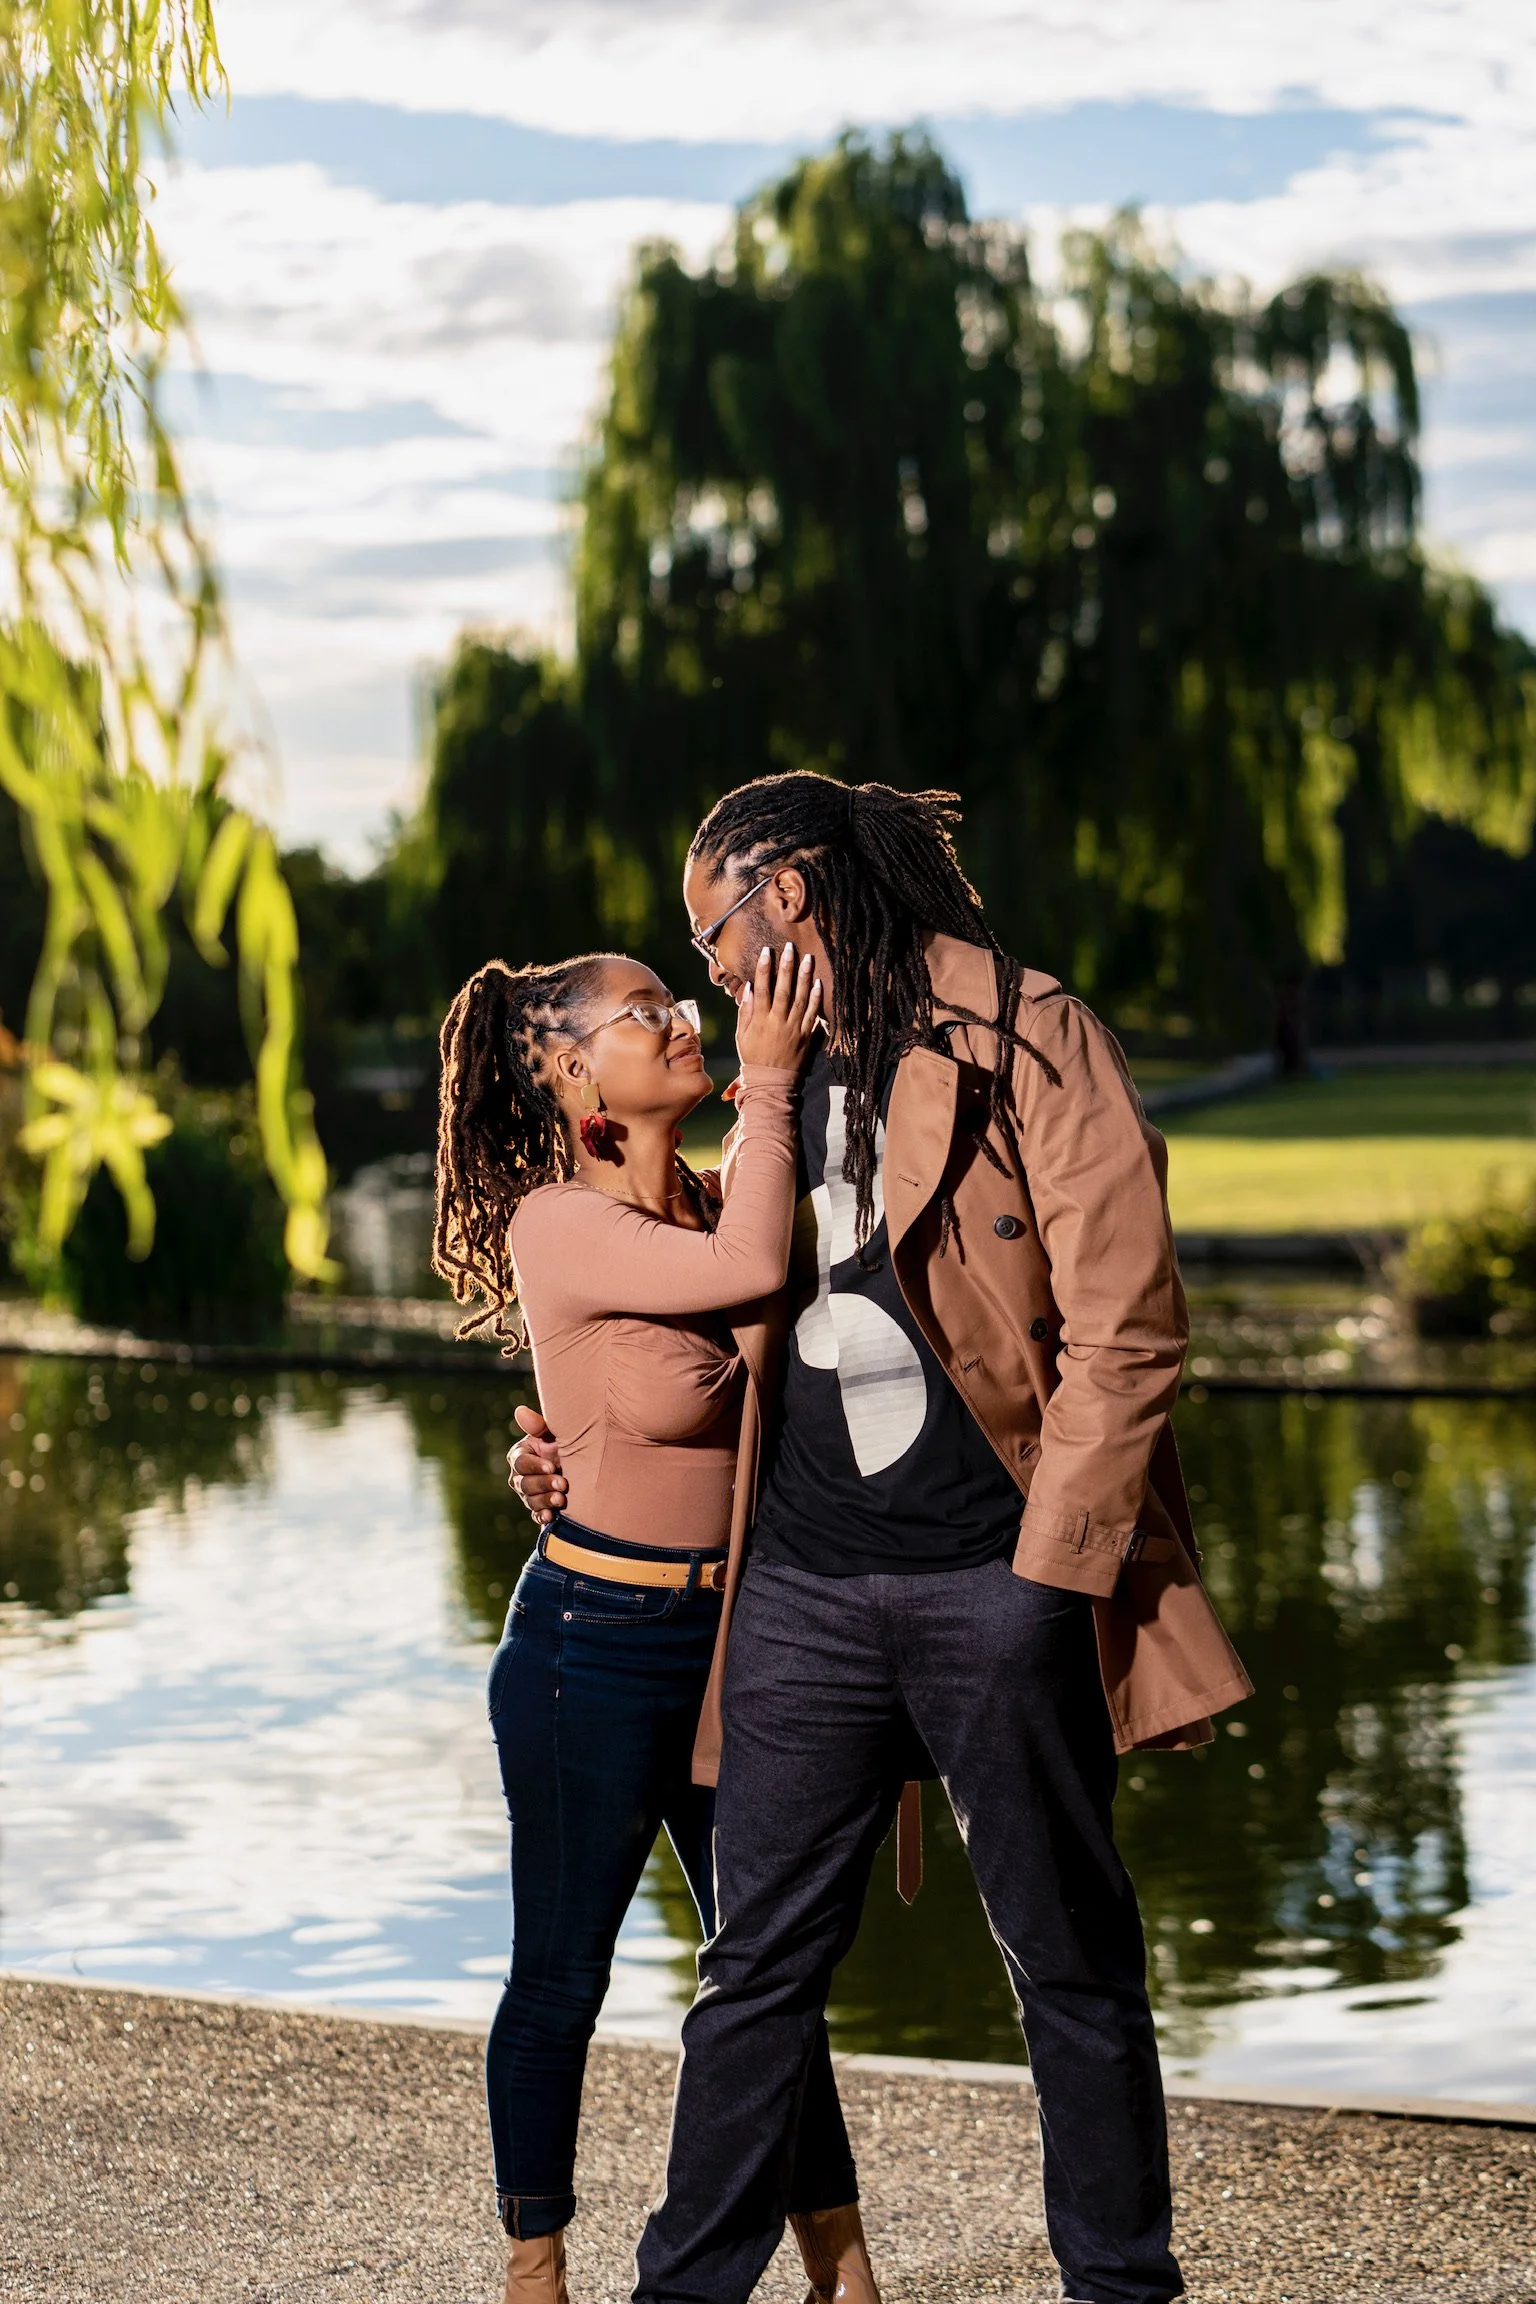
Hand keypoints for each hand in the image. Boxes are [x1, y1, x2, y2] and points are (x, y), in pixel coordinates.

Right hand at [508, 1404, 566, 1526]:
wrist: (587, 1466)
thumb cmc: (570, 1443)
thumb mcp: (557, 1433)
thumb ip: (539, 1425)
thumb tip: (520, 1411)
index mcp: (521, 1454)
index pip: (521, 1462)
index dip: (535, 1465)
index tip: (552, 1466)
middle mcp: (520, 1475)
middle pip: (524, 1484)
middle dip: (543, 1484)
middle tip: (563, 1484)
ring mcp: (528, 1494)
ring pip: (530, 1501)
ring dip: (545, 1501)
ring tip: (561, 1500)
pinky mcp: (538, 1509)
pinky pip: (536, 1515)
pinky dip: (543, 1516)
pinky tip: (551, 1517)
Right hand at [734, 944, 821, 1070]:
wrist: (772, 1081)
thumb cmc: (753, 1057)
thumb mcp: (742, 1036)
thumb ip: (745, 1011)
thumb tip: (749, 987)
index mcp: (761, 1020)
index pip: (762, 989)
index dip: (764, 969)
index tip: (767, 952)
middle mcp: (778, 1022)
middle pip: (784, 989)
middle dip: (787, 967)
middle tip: (790, 947)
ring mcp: (794, 1028)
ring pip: (801, 999)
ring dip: (805, 977)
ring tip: (808, 959)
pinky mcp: (806, 1036)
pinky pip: (813, 1014)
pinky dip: (816, 999)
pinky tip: (818, 983)